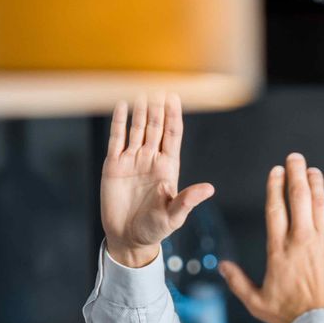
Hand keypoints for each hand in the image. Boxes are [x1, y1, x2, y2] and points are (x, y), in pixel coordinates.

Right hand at [101, 94, 214, 268]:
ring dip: (139, 110)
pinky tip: (121, 105)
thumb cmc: (154, 230)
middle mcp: (151, 160)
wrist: (127, 239)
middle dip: (157, 106)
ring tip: (141, 89)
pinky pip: (117, 138)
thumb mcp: (173, 217)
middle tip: (157, 84)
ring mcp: (132, 160)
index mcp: (168, 168)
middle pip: (155, 126)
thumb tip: (209, 189)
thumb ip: (188, 201)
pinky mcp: (114, 165)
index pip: (172, 135)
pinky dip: (119, 121)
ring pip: (137, 128)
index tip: (175, 96)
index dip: (173, 115)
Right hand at [218, 154, 323, 322]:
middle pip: (298, 196)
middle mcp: (301, 240)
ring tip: (312, 170)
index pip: (275, 208)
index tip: (276, 171)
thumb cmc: (291, 316)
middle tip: (295, 158)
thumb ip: (238, 283)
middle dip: (296, 173)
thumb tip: (222, 267)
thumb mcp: (257, 303)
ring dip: (315, 182)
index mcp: (278, 250)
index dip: (275, 185)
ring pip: (320, 201)